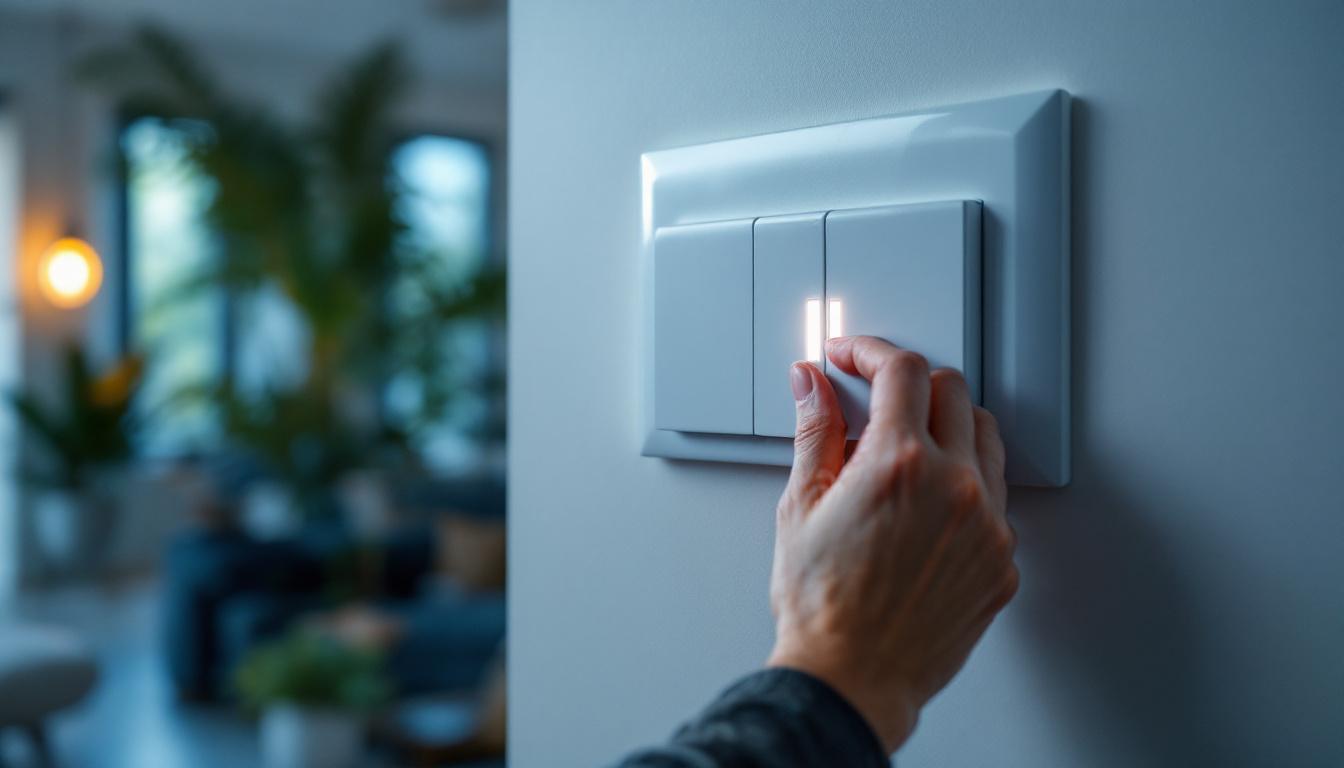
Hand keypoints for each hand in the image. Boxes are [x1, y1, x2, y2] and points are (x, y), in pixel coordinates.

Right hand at [766, 336, 1017, 752]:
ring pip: (986, 436)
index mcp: (900, 463)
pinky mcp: (1003, 559)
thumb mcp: (801, 505)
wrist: (852, 677)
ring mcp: (988, 524)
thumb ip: (815, 431)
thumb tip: (811, 383)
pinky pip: (995, 496)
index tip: (850, 358)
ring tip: (905, 450)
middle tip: (874, 400)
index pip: (900, 369)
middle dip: (908, 382)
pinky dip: (964, 483)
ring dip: (948, 425)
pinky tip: (927, 503)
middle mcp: (955, 486)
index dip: (869, 351)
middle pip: (951, 389)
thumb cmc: (820, 605)